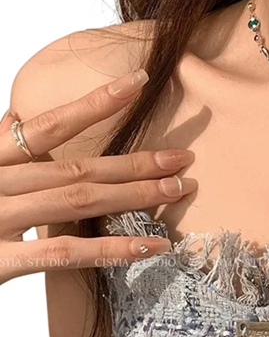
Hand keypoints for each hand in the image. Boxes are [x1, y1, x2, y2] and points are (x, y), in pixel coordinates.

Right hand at [0, 69, 196, 284]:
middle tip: (183, 158)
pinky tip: (153, 246)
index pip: (48, 123)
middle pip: (78, 166)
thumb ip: (1, 146)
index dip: (96, 102)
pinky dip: (113, 249)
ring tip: (178, 189)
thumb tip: (20, 120)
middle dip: (136, 161)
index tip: (139, 83)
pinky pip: (64, 254)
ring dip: (135, 194)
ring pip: (78, 201)